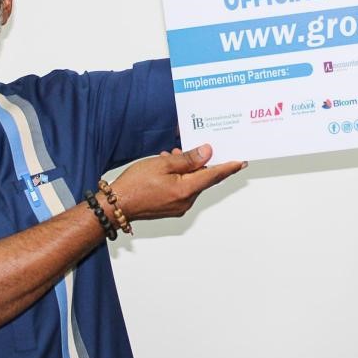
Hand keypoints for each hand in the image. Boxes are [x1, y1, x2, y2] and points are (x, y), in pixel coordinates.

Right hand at [110, 145, 244, 220]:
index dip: (229, 167)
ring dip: (186, 170)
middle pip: (202, 179)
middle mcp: (186, 202)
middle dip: (199, 163)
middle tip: (192, 148)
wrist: (116, 205)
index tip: (241, 162)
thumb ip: (187, 159)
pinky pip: (182, 190)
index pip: (214, 176)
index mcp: (186, 190)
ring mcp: (179, 207)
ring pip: (191, 184)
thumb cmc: (135, 185)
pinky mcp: (171, 209)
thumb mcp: (162, 163)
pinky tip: (167, 169)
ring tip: (170, 156)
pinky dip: (179, 178)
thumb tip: (207, 152)